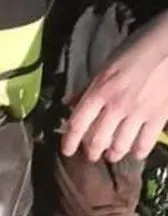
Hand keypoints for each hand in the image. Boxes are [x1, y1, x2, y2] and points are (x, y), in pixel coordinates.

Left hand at [61, 11, 167, 162]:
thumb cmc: (137, 49)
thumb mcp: (106, 66)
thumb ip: (88, 88)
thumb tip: (69, 103)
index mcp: (99, 91)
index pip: (77, 124)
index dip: (69, 141)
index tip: (67, 150)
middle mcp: (116, 106)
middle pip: (97, 140)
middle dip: (92, 152)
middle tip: (92, 155)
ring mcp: (138, 113)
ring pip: (120, 145)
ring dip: (113, 154)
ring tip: (112, 155)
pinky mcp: (159, 116)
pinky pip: (146, 142)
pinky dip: (139, 151)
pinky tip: (137, 152)